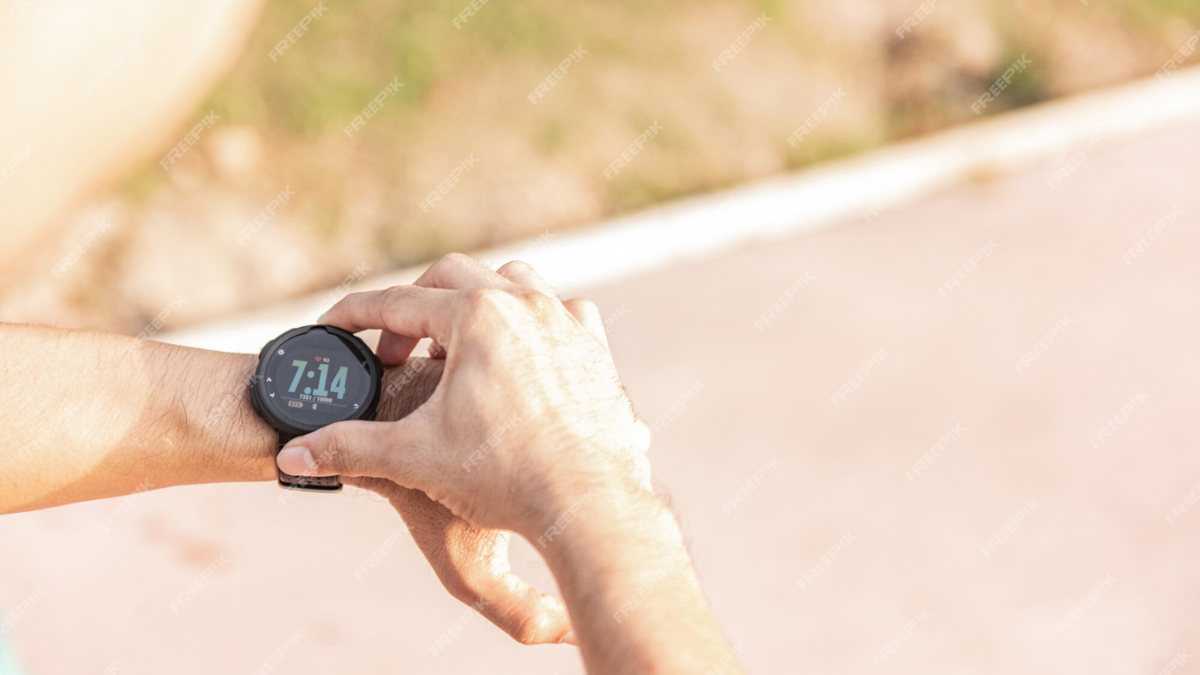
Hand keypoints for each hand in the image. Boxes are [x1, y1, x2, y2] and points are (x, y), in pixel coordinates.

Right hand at [282, 254, 649, 644]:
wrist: (586, 505)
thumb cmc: (504, 477)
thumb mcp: (414, 457)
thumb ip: (348, 447)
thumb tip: (291, 456)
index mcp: (476, 315)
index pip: (396, 302)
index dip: (354, 315)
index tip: (332, 327)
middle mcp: (525, 304)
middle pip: (450, 276)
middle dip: (412, 308)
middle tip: (394, 354)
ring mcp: (566, 321)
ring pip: (510, 282)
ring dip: (473, 304)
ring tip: (452, 350)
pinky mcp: (594, 348)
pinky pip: (560, 311)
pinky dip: (530, 322)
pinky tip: (516, 357)